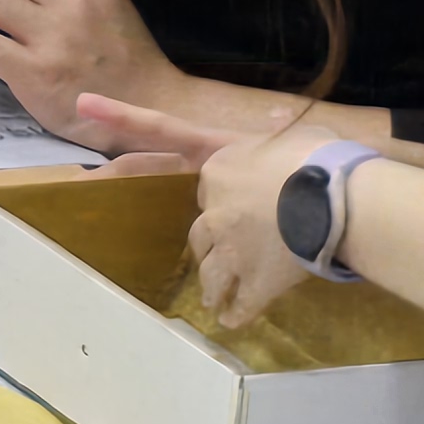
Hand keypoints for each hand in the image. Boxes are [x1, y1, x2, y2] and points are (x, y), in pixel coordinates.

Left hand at [74, 94, 323, 320]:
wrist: (343, 199)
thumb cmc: (325, 158)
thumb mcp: (301, 135)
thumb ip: (281, 140)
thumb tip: (284, 131)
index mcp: (219, 159)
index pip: (161, 130)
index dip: (118, 116)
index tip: (80, 105)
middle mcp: (212, 202)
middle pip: (199, 224)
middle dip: (215, 236)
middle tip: (237, 243)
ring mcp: (228, 244)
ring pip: (210, 269)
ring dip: (216, 282)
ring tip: (223, 296)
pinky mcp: (249, 279)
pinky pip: (235, 303)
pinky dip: (234, 312)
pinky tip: (235, 319)